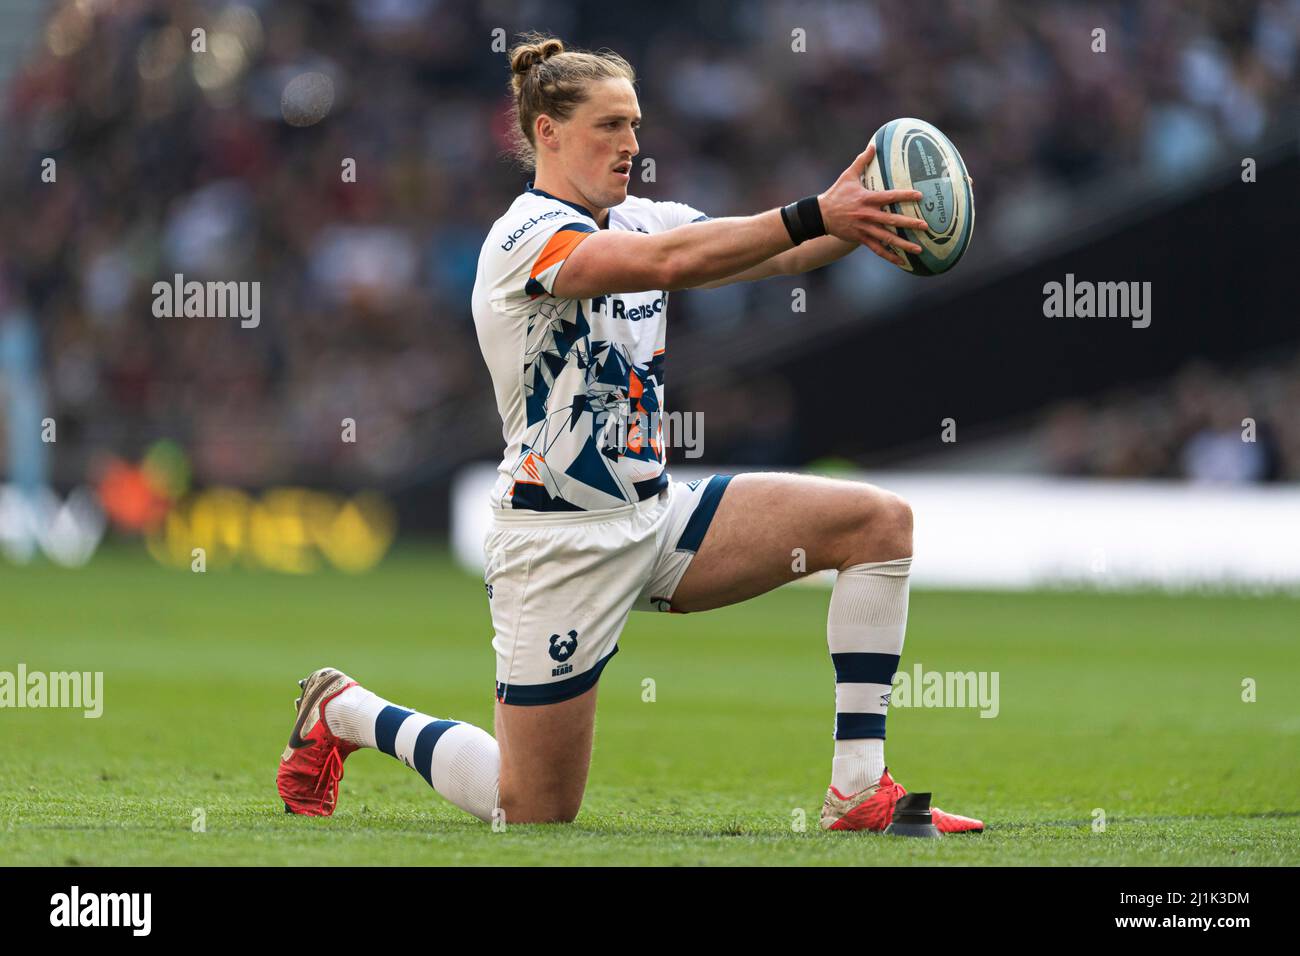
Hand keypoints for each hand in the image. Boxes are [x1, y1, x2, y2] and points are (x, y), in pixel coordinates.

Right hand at [818, 143, 927, 266]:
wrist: (820, 215)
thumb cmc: (836, 194)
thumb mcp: (848, 175)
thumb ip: (862, 161)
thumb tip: (873, 145)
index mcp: (867, 199)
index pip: (890, 197)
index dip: (905, 196)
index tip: (920, 197)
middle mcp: (867, 215)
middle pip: (892, 221)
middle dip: (910, 224)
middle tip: (926, 226)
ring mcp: (864, 229)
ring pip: (887, 239)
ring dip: (904, 245)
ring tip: (919, 249)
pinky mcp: (860, 239)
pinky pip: (878, 249)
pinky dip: (890, 256)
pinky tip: (902, 262)